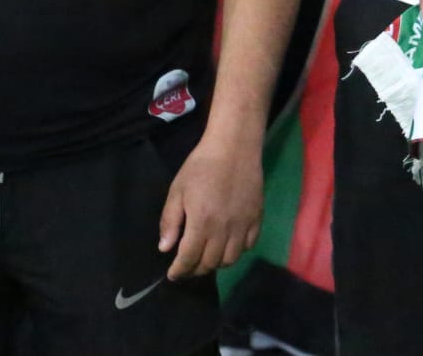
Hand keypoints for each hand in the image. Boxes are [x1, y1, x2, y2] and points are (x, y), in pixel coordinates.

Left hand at [157, 128, 262, 279]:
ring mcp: (243, 225)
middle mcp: (223, 230)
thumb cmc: (201, 166)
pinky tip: (228, 244)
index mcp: (201, 223)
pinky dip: (237, 251)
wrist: (234, 147)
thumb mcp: (177, 190)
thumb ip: (170, 221)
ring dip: (216, 263)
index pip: (189, 258)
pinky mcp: (257, 218)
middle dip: (195, 269)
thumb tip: (165, 249)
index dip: (179, 271)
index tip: (173, 275)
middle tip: (188, 266)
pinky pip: (248, 246)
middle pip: (210, 263)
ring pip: (230, 259)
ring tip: (208, 257)